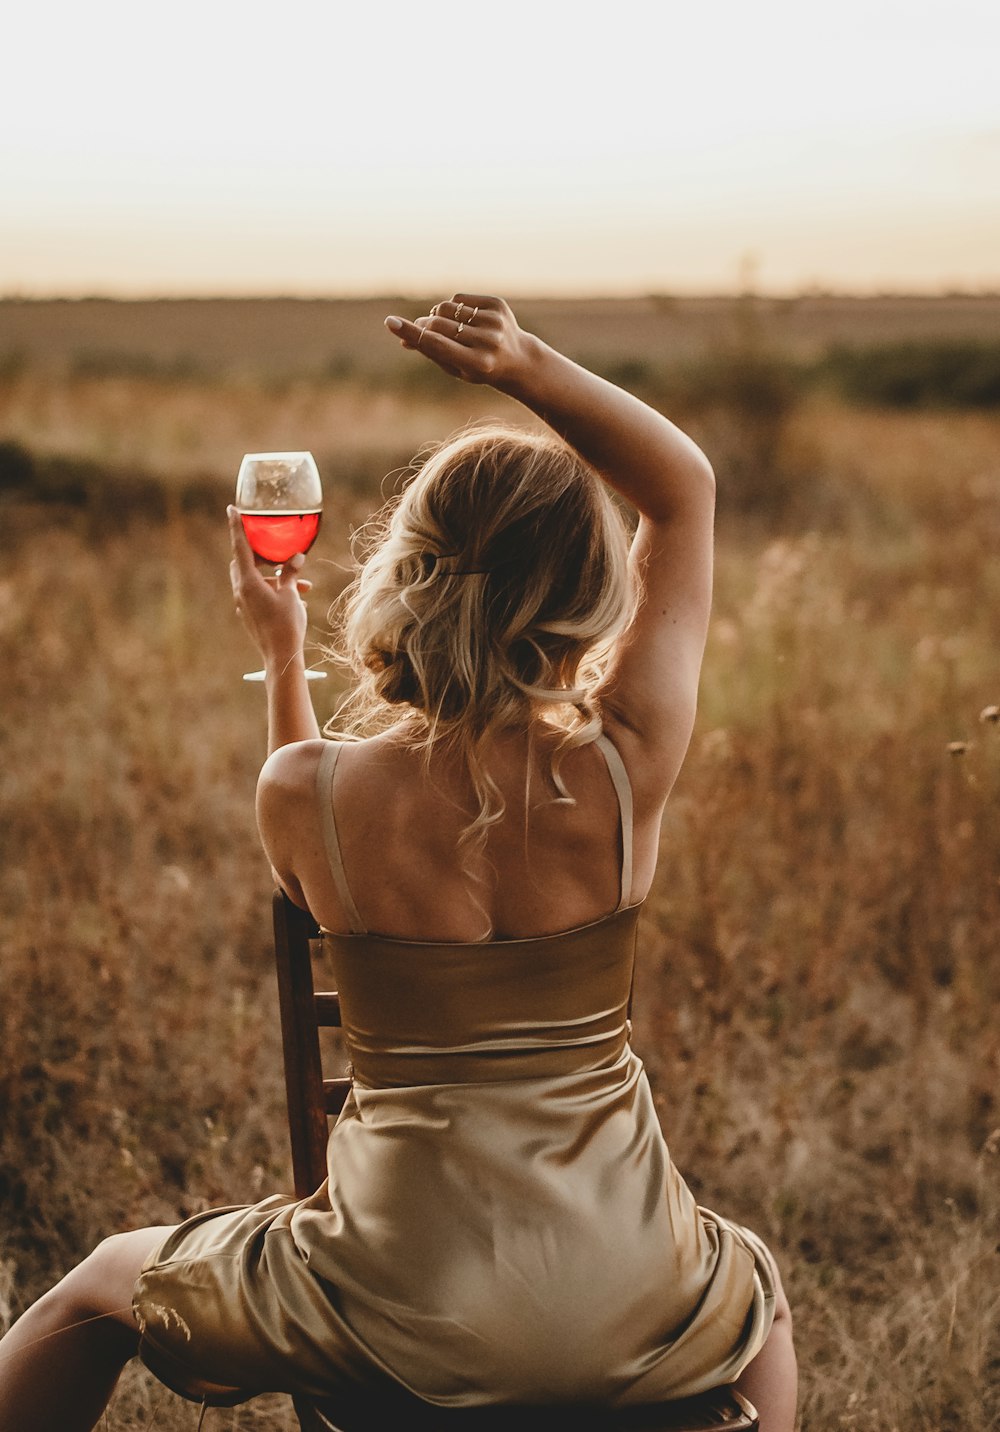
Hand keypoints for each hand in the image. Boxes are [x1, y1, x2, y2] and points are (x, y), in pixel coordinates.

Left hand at [228, 506, 312, 666]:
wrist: (280, 657)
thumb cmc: (286, 624)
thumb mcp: (291, 594)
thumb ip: (290, 573)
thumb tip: (296, 558)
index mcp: (248, 582)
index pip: (240, 547)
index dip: (237, 527)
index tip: (232, 509)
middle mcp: (241, 591)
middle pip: (243, 563)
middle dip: (258, 555)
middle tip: (275, 551)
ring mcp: (244, 604)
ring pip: (254, 580)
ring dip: (273, 577)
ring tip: (301, 584)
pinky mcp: (250, 614)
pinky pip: (258, 594)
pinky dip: (273, 590)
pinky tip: (296, 598)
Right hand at [383, 294, 535, 391]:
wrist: (518, 359)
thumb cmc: (480, 368)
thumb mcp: (455, 367)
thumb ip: (431, 351)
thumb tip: (402, 336)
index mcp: (477, 364)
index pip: (436, 345)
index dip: (411, 334)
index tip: (390, 322)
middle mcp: (488, 342)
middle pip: (438, 325)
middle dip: (425, 326)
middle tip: (425, 332)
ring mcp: (495, 322)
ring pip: (447, 307)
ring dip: (439, 316)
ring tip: (450, 328)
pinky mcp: (498, 305)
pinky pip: (461, 298)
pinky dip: (455, 307)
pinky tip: (466, 320)